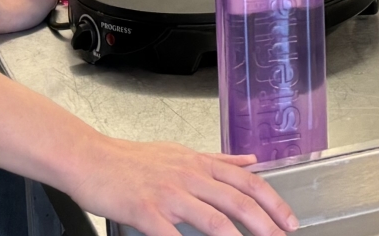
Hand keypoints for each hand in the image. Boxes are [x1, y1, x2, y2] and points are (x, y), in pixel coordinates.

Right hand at [60, 138, 298, 235]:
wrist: (89, 158)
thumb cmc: (131, 159)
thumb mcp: (181, 152)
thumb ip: (218, 160)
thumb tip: (250, 161)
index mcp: (200, 164)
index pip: (248, 182)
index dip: (273, 202)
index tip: (289, 220)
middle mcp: (189, 177)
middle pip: (238, 201)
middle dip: (266, 223)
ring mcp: (168, 194)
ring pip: (213, 219)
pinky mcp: (145, 211)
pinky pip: (172, 235)